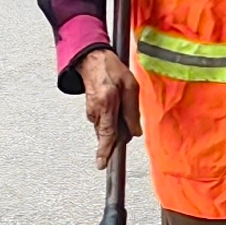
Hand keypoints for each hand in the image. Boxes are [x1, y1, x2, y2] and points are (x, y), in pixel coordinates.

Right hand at [76, 47, 135, 168]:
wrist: (92, 60)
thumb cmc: (112, 70)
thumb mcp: (130, 86)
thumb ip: (132, 111)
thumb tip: (135, 132)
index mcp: (107, 104)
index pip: (107, 133)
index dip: (106, 150)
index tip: (101, 164)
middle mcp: (96, 111)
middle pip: (108, 134)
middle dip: (119, 134)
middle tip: (127, 120)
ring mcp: (91, 112)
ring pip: (107, 129)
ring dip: (117, 124)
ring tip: (121, 104)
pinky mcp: (91, 112)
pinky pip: (104, 123)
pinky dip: (112, 119)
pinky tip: (115, 105)